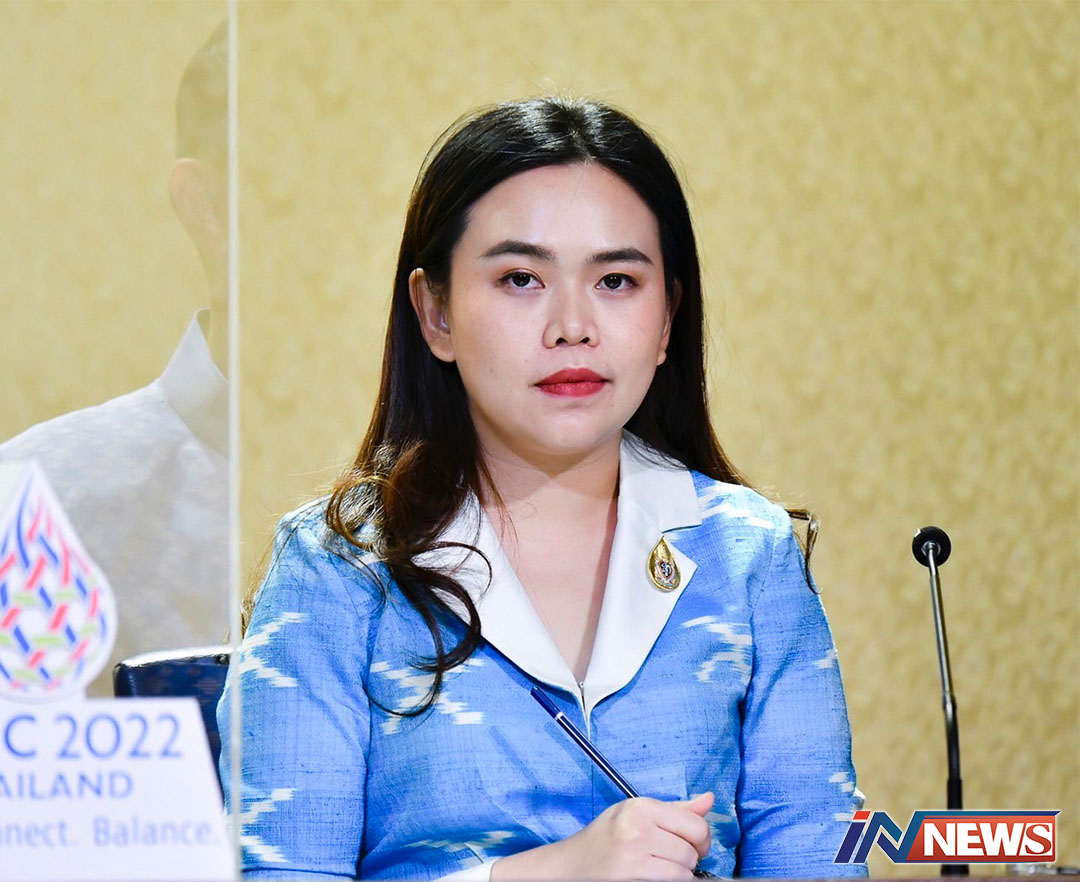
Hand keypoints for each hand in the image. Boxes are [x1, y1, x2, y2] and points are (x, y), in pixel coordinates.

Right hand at [490, 791, 713, 881]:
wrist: (571, 865)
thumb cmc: (606, 838)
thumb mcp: (636, 814)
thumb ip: (676, 810)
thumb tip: (709, 800)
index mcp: (640, 808)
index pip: (696, 825)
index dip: (701, 839)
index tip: (692, 844)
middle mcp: (637, 829)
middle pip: (691, 852)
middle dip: (687, 859)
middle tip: (668, 858)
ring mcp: (633, 858)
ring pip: (684, 873)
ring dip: (678, 875)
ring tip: (658, 868)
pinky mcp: (632, 880)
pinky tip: (653, 876)